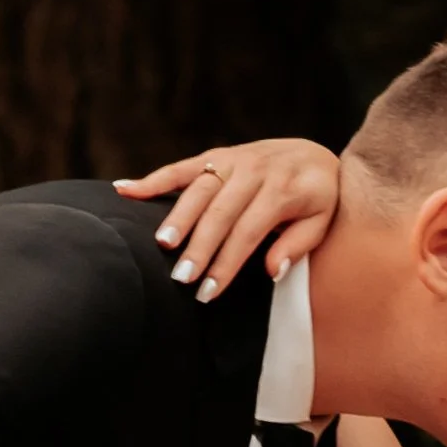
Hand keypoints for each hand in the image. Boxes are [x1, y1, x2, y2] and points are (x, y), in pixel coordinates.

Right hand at [113, 138, 339, 299]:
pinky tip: (124, 190)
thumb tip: (271, 271)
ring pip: (199, 189)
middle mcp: (254, 170)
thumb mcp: (322, 220)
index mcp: (282, 189)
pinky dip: (153, 179)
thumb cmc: (317, 198)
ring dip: (177, 217)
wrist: (314, 154)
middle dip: (199, 246)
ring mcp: (232, 160)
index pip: (248, 231)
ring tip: (160, 244)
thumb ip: (299, 244)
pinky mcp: (216, 156)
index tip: (208, 291)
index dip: (226, 262)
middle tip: (180, 277)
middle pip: (220, 212)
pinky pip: (181, 167)